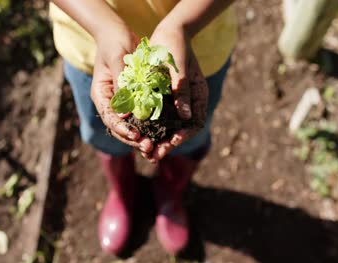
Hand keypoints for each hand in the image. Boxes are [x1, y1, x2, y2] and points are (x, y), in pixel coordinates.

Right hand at [91, 26, 153, 153]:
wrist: (117, 32)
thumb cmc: (115, 41)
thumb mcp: (118, 59)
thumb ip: (121, 85)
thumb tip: (124, 114)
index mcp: (101, 95)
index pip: (110, 118)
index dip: (123, 130)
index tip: (136, 136)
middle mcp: (110, 102)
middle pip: (119, 128)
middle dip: (134, 140)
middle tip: (150, 149)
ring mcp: (121, 102)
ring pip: (130, 126)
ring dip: (142, 138)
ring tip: (156, 149)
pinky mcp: (133, 99)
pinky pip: (141, 117)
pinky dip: (150, 128)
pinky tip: (162, 136)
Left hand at [147, 23, 208, 161]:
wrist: (167, 32)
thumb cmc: (175, 46)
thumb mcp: (179, 68)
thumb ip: (182, 91)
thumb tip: (186, 117)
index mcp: (198, 95)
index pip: (195, 122)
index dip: (184, 135)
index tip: (171, 142)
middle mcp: (188, 102)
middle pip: (181, 130)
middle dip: (168, 144)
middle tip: (154, 156)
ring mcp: (175, 101)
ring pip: (168, 127)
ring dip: (158, 140)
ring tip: (146, 152)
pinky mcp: (163, 99)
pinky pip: (158, 118)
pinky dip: (150, 128)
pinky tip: (139, 136)